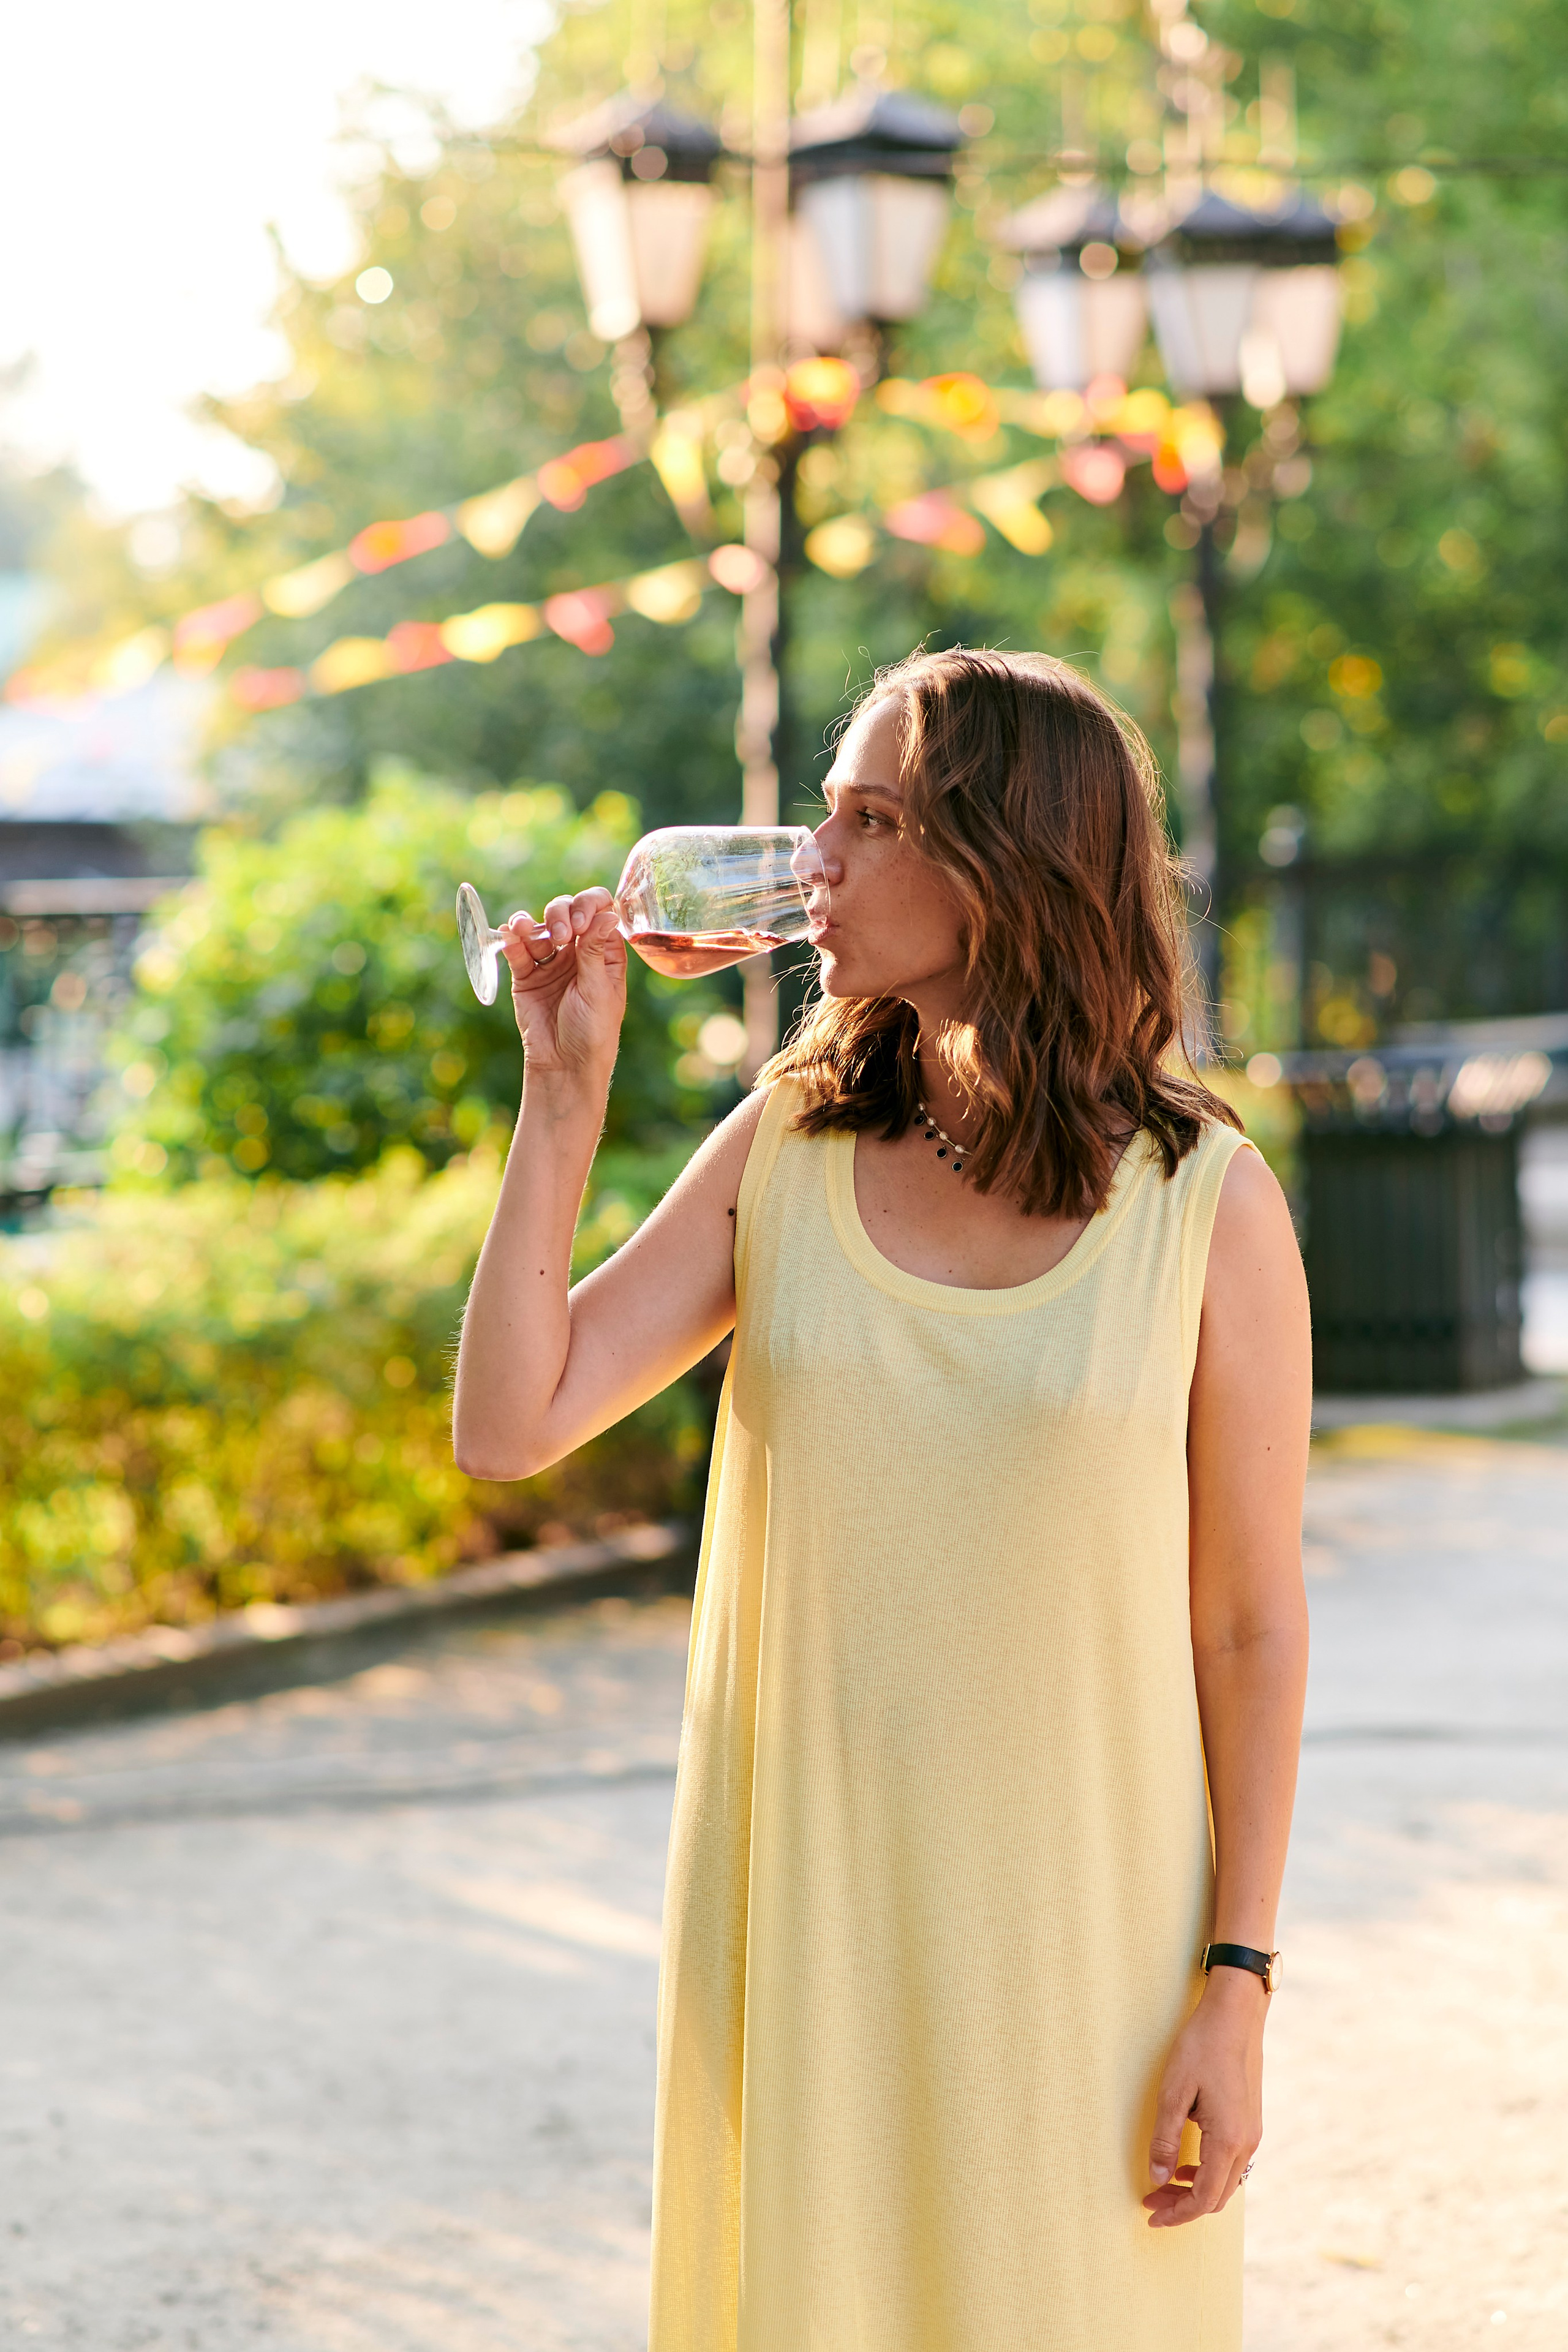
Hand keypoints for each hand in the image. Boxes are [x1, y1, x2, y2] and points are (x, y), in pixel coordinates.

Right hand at [499, 888, 626, 1080]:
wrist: (564, 1065)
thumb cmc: (593, 1031)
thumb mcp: (598, 989)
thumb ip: (595, 950)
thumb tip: (608, 913)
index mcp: (604, 952)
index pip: (599, 911)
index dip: (589, 907)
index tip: (580, 924)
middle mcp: (578, 952)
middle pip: (566, 913)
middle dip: (559, 915)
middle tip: (561, 936)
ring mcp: (551, 962)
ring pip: (539, 928)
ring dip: (531, 924)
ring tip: (522, 928)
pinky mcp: (527, 975)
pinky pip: (518, 951)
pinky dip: (512, 940)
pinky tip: (509, 934)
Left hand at [1142, 1968, 1264, 2226]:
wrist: (1236, 2014)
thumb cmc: (1201, 2047)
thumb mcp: (1173, 2092)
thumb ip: (1165, 2139)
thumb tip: (1159, 2179)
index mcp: (1228, 2140)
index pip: (1204, 2198)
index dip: (1177, 2213)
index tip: (1151, 2215)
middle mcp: (1246, 2143)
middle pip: (1217, 2196)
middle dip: (1184, 2206)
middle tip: (1152, 2201)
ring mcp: (1252, 2132)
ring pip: (1227, 2181)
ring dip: (1197, 2190)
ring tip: (1165, 2183)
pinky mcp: (1251, 2121)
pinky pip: (1232, 2162)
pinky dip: (1209, 2172)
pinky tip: (1187, 2161)